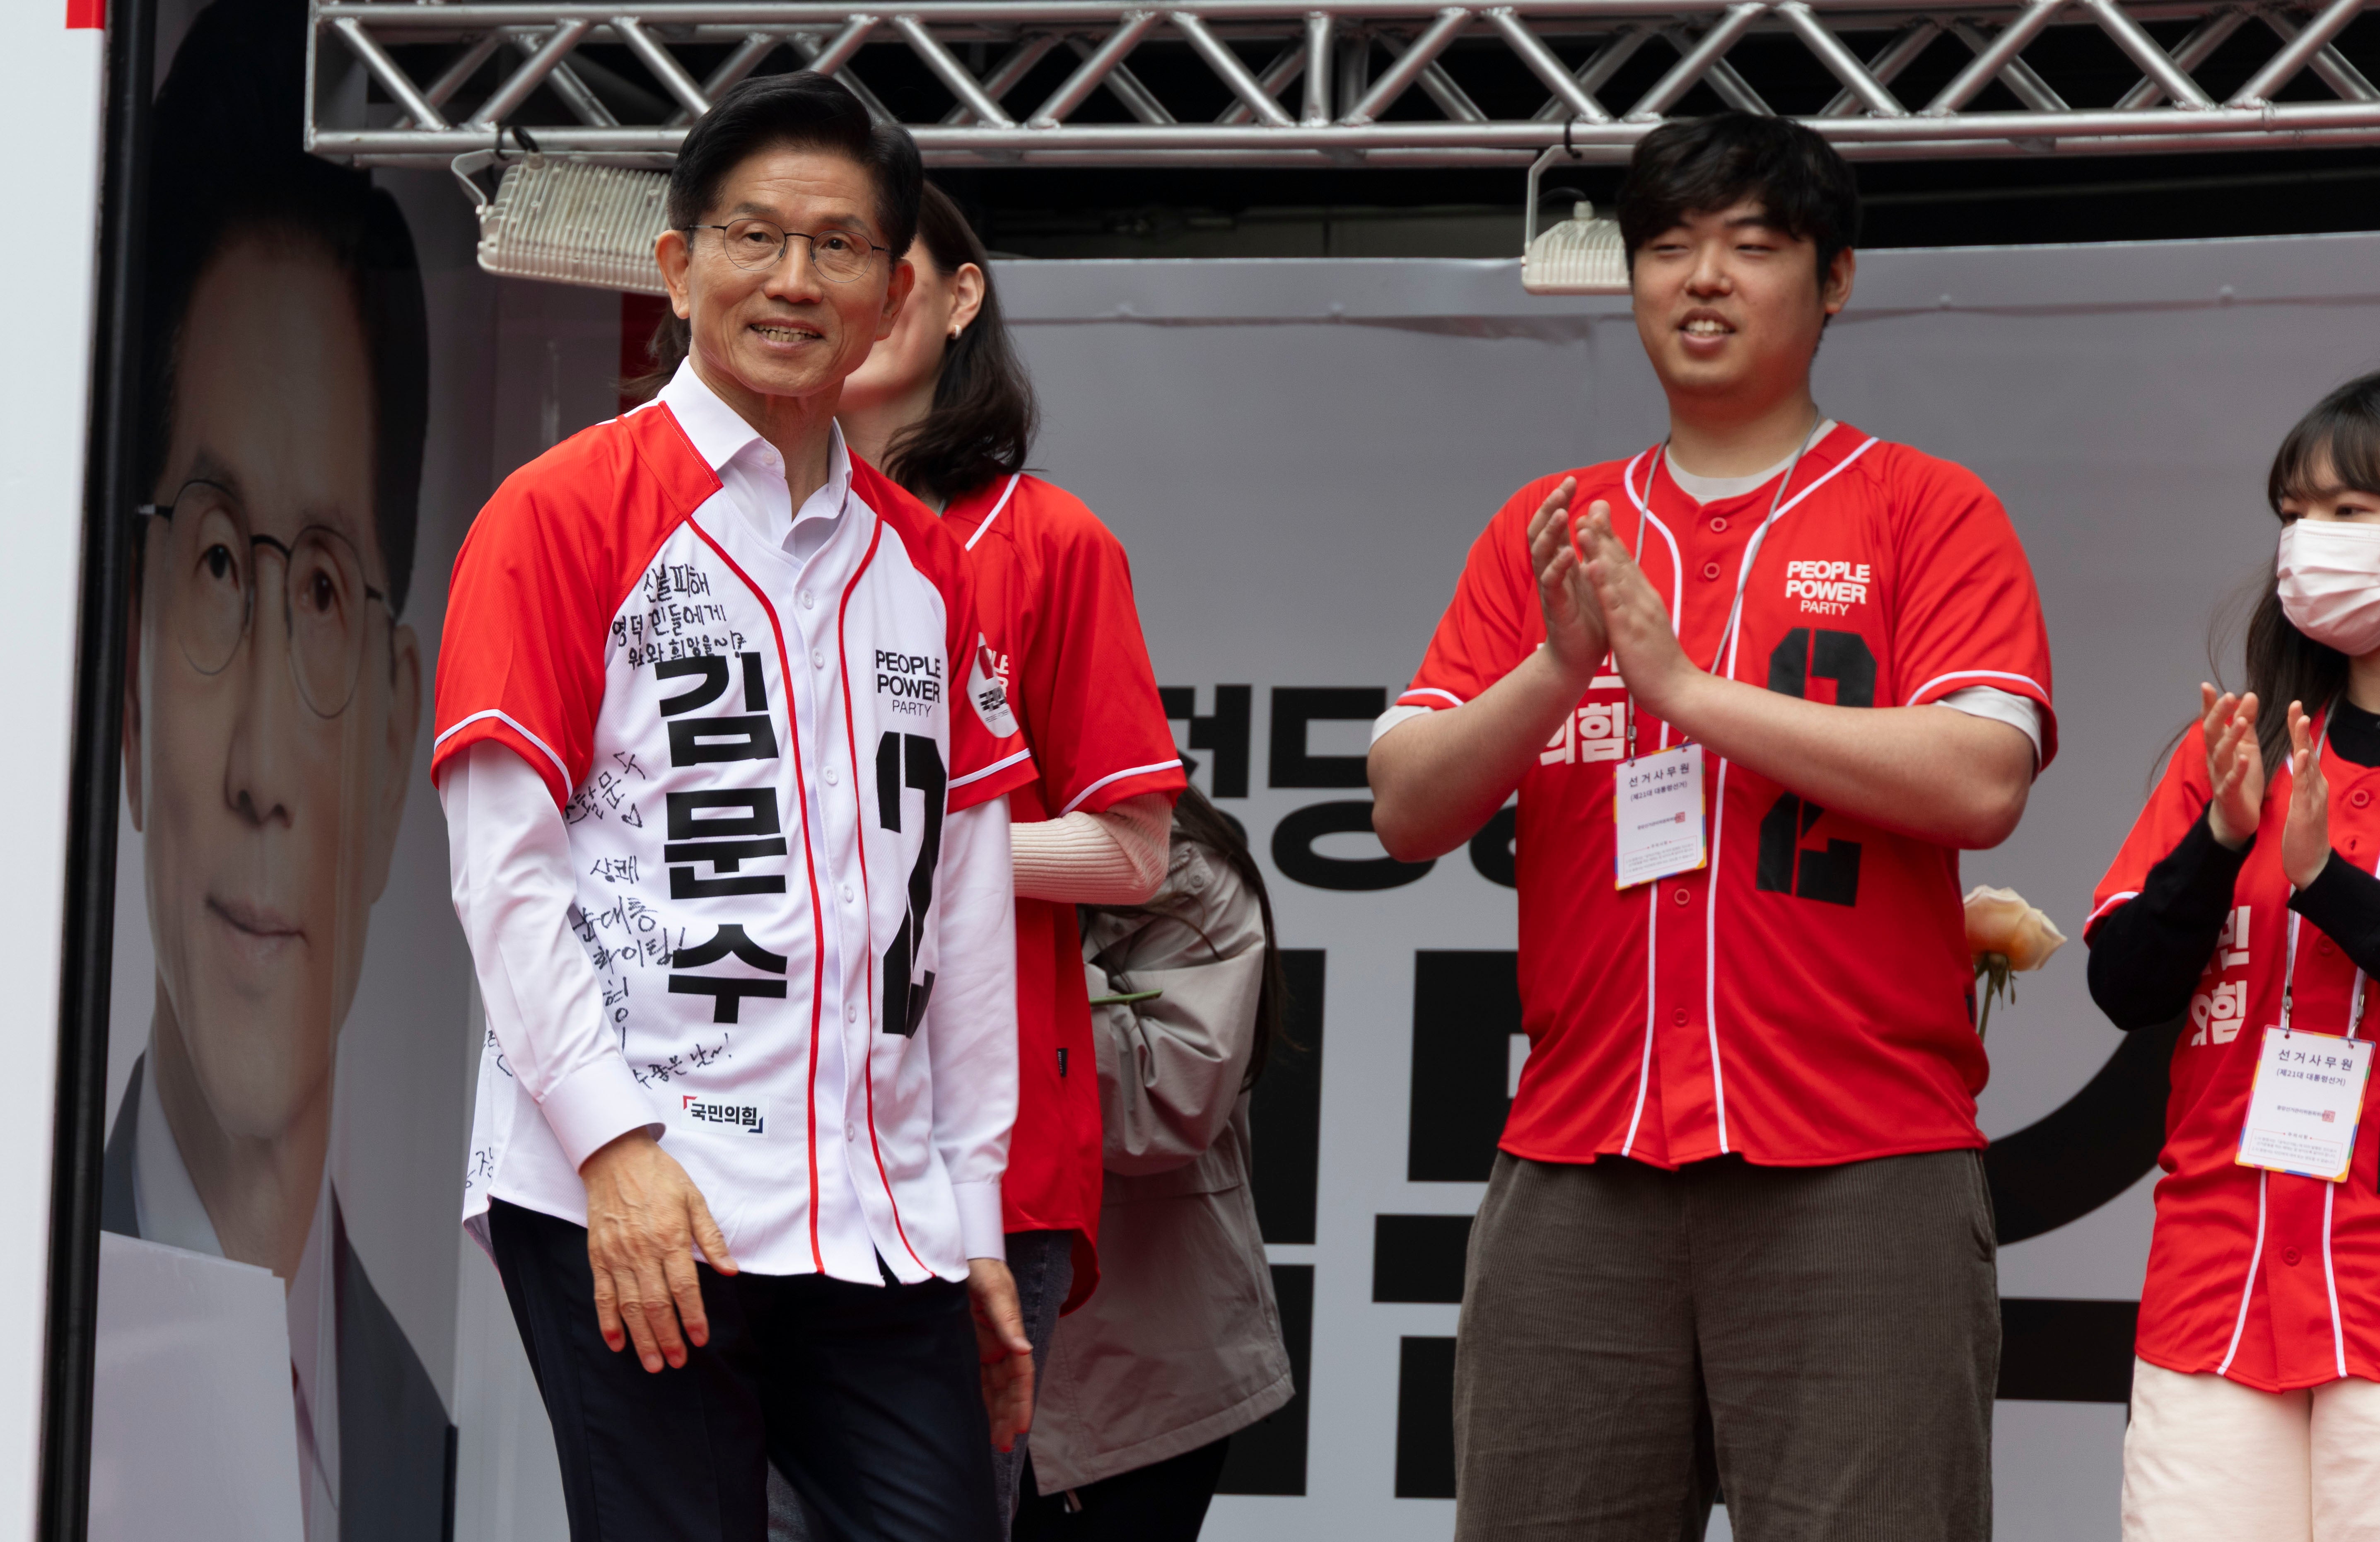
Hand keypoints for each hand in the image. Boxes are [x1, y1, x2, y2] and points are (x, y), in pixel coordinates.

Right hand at [579, 1129, 736, 1372]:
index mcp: (670, 1237)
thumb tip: (731, 1270)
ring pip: (630, 1306)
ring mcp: (617, 1256)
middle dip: (667, 1337)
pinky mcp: (598, 1256)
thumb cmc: (660, 1177)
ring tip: (652, 1363)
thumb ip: (711, 1237)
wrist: (615, 1158)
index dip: (693, 1316)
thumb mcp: (694, 1199)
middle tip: (676, 1363)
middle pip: (656, 1304)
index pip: (684, 1287)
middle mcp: (642, 1251)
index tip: (700, 1339)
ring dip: (641, 1338)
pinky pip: (602, 1295)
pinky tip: (616, 1343)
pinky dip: (608, 1321)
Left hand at [968, 1257, 1035, 1451]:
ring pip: (994, 1387)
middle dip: (1009, 1415)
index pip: (1020, 1374)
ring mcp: (985, 1345)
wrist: (956, 1251)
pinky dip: (981, 1398)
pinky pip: (978, 1377)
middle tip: (1004, 1446)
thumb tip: (1023, 1349)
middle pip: (1009, 1387)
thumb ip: (1006, 1319)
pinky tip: (979, 1418)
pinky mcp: (970, 1344)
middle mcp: (1000, 1342)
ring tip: (995, 1442)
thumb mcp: (992, 1288)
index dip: (1021, 1401)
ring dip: (997, 1412)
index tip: (1020, 1427)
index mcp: (1010, 1332)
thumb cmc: (979, 1266)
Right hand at [1526, 479, 1608, 687]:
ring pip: (1541, 555)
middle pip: (1539, 533)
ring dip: (1551, 533)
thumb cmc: (1588, 617)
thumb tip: (1596, 507)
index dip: (1558, 502)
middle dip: (1549, 509)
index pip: (1552, 525)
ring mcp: (1550, 590)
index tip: (1570, 481)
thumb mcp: (1593, 572)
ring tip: (1562, 513)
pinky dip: (1558, 568)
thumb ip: (1592, 542)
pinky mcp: (1556, 609)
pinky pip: (1552, 585)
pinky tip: (1568, 554)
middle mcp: (1550, 572)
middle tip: (1562, 489)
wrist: (1580, 658)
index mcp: (1560, 563)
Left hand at [1574, 504, 1701, 720]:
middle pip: (1622, 560)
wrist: (1679, 690)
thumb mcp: (1648, 625)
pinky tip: (1590, 566)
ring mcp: (1638, 612)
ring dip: (1600, 549)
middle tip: (1590, 505)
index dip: (1611, 538)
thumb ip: (1640, 605)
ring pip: (1616, 576)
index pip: (1627, 563)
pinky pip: (1614, 604)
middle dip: (1604, 533)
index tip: (1598, 514)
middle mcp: (1643, 599)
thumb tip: (1633, 590)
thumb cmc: (1660, 662)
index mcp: (1645, 599)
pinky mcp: (1631, 631)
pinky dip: (1603, 584)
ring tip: (1584, 525)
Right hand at [2200, 684, 2264, 849]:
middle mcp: (2215, 759)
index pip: (2211, 721)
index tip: (2207, 686)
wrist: (2236, 816)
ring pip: (2222, 754)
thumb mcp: (2247, 746)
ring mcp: (2220, 776)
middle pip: (2212, 733)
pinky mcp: (2230, 793)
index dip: (2209, 705)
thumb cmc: (2242, 778)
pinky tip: (2245, 758)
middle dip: (2218, 714)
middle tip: (2228, 696)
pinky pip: (2232, 780)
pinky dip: (2238, 769)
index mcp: (2219, 747)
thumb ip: (2246, 722)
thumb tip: (2249, 695)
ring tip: (2240, 721)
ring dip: (2230, 737)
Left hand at [2282, 699, 2331, 888]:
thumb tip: (2303, 767)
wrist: (2311, 864)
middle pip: (2308, 752)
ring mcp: (2314, 797)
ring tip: (2300, 719)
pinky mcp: (2306, 810)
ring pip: (2309, 764)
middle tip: (2297, 704)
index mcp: (2311, 784)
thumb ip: (2304, 784)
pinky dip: (2303, 769)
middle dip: (2302, 728)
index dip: (2299, 732)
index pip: (2304, 752)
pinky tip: (2301, 754)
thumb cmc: (2304, 834)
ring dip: (2304, 741)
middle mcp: (2316, 786)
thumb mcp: (2302, 802)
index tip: (2294, 710)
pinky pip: (2305, 787)